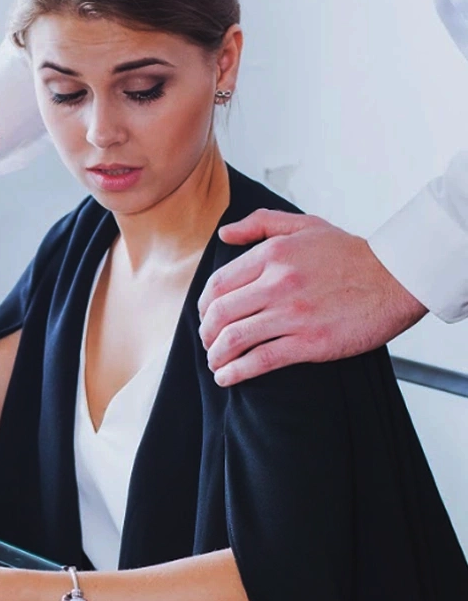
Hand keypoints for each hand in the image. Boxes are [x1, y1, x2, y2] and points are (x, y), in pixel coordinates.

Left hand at [198, 209, 426, 385]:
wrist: (397, 278)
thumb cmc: (350, 253)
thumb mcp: (304, 225)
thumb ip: (260, 224)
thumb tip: (224, 235)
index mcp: (272, 255)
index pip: (218, 283)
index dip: (203, 305)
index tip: (204, 317)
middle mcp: (278, 284)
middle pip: (220, 313)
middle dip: (206, 333)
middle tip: (207, 342)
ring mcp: (293, 315)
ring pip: (235, 338)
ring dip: (216, 355)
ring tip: (215, 362)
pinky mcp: (310, 343)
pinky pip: (261, 360)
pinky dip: (236, 371)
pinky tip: (228, 377)